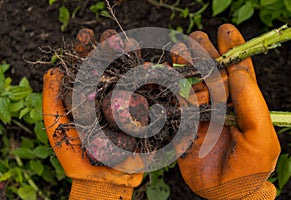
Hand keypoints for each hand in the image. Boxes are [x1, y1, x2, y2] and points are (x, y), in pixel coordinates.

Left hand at [42, 28, 142, 199]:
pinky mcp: (144, 115)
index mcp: (88, 95)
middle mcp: (108, 96)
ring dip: (131, 58)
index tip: (86, 36)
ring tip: (130, 43)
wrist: (102, 179)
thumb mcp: (57, 127)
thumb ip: (53, 99)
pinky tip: (153, 67)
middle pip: (111, 68)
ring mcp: (127, 104)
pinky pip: (149, 95)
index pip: (87, 67)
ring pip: (130, 76)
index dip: (86, 50)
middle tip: (111, 34)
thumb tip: (53, 69)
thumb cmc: (75, 155)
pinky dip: (153, 80)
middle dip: (111, 49)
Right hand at [175, 24, 280, 198]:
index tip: (225, 31)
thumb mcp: (262, 139)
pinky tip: (161, 72)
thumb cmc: (250, 169)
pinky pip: (174, 102)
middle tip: (195, 39)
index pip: (237, 70)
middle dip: (204, 52)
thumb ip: (253, 106)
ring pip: (191, 81)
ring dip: (184, 65)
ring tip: (179, 50)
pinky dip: (166, 86)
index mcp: (242, 102)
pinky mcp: (183, 122)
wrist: (224, 194)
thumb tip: (239, 73)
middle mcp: (220, 103)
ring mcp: (200, 111)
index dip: (232, 49)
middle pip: (211, 71)